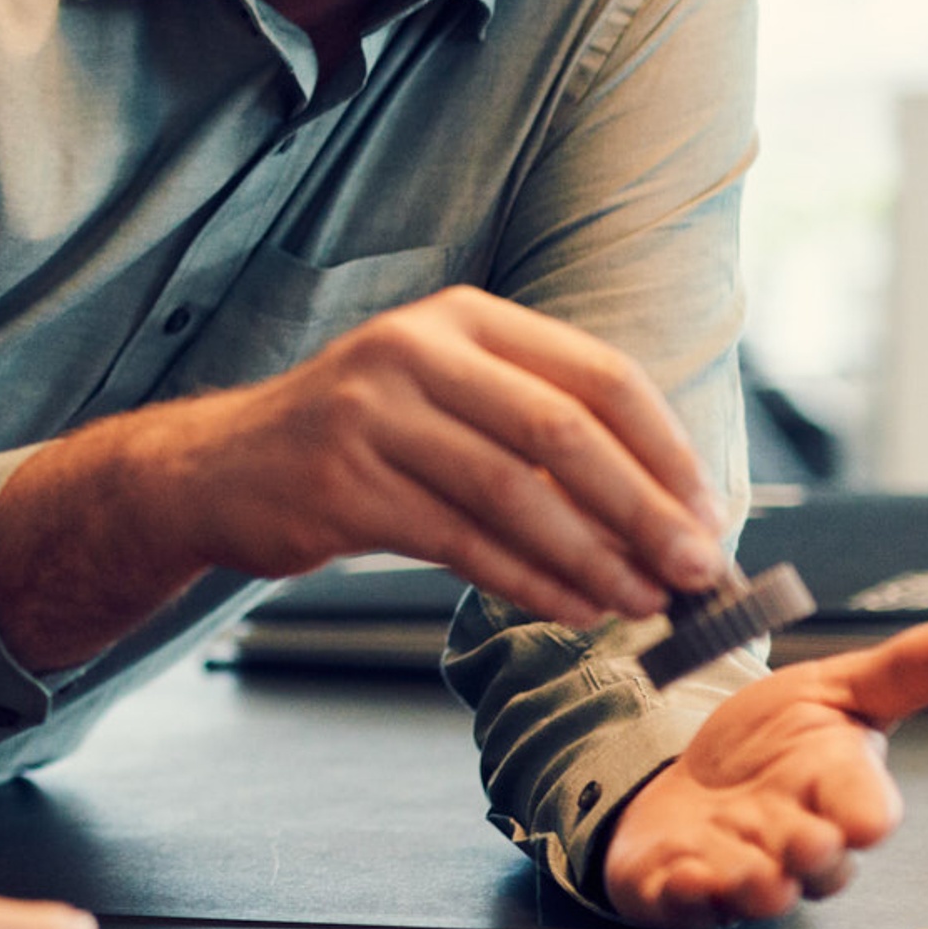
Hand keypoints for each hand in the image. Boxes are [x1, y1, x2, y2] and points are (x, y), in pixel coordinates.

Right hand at [186, 286, 726, 628]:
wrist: (220, 468)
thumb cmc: (359, 440)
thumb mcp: (445, 399)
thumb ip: (536, 431)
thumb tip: (664, 511)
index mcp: (463, 319)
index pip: (595, 374)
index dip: (663, 448)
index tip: (707, 512)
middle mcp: (415, 351)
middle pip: (560, 432)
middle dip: (641, 510)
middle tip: (693, 570)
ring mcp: (370, 415)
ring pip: (510, 495)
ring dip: (591, 558)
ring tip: (641, 603)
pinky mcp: (341, 485)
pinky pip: (458, 543)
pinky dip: (527, 582)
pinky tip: (571, 609)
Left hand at [600, 618, 927, 928]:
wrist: (692, 776)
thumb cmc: (773, 744)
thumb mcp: (835, 689)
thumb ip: (909, 670)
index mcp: (835, 791)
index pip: (864, 804)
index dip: (866, 811)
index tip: (869, 818)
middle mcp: (793, 839)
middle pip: (817, 862)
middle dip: (814, 855)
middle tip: (808, 842)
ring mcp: (738, 868)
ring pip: (756, 891)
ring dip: (754, 887)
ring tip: (753, 876)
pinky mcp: (680, 888)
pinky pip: (683, 904)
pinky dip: (681, 896)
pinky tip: (677, 881)